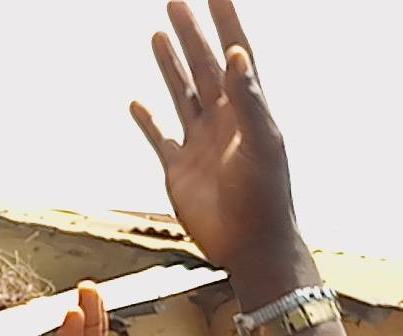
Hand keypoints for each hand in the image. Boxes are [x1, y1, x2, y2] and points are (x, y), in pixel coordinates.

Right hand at [130, 1, 297, 274]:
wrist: (250, 245)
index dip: (225, 21)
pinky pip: (160, 138)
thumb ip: (249, 98)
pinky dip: (148, 120)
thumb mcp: (261, 142)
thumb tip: (237, 54)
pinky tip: (137, 104)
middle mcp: (223, 121)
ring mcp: (200, 144)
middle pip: (203, 65)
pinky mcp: (179, 170)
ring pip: (182, 94)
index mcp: (247, 109)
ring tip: (160, 35)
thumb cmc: (265, 195)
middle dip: (191, 32)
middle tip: (176, 1)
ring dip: (171, 65)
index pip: (235, 53)